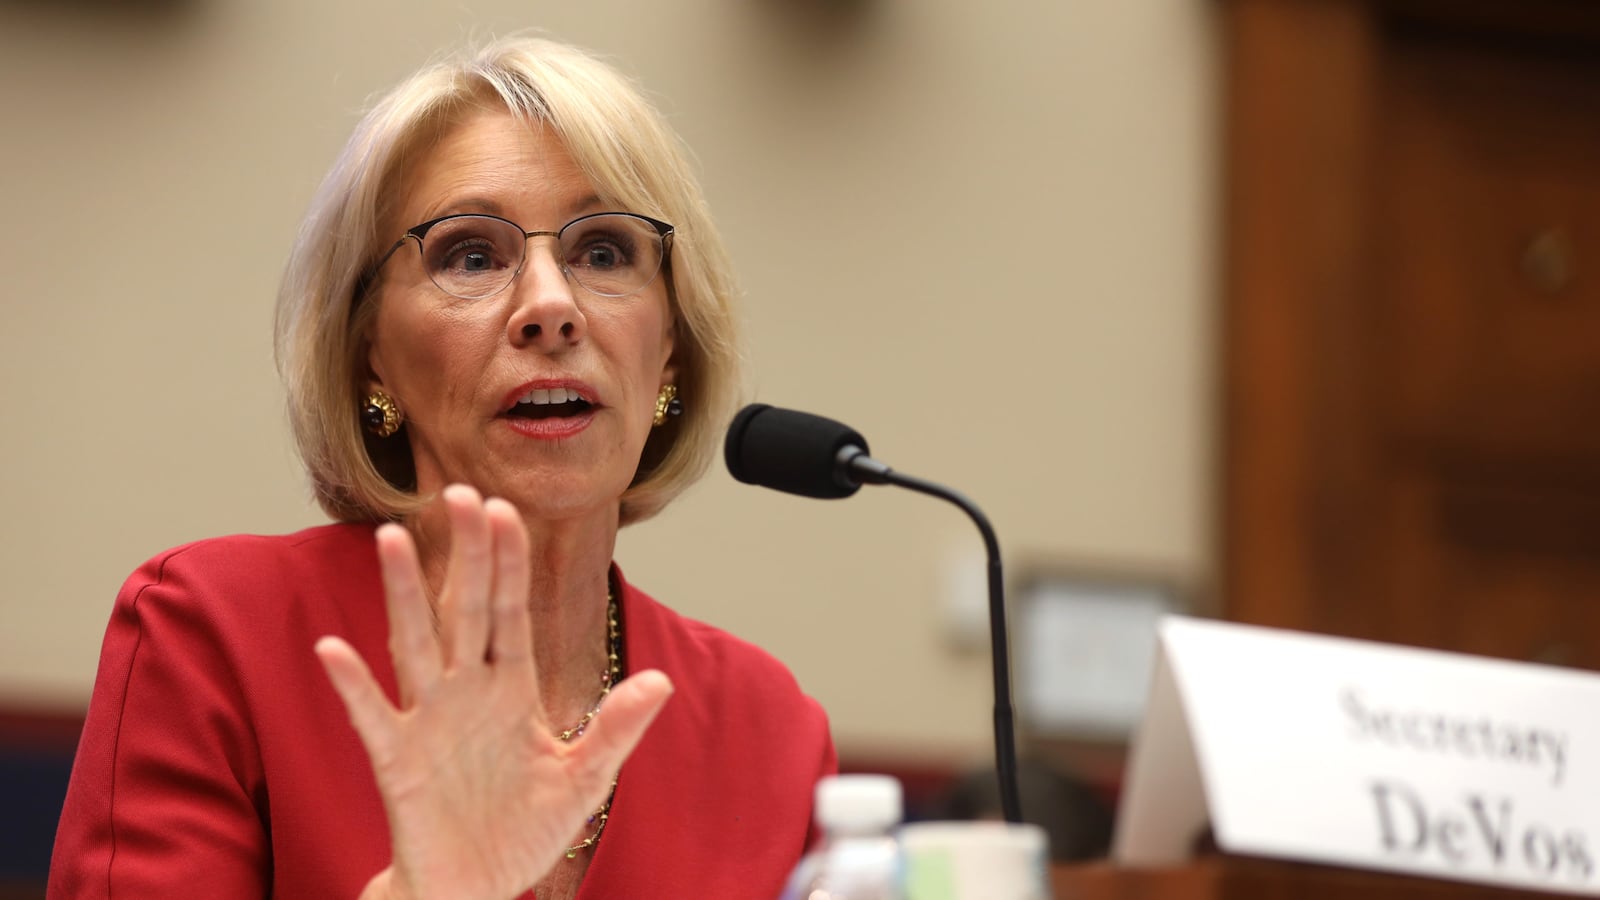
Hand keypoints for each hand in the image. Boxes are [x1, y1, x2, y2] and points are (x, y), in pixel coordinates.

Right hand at [315, 485, 673, 899]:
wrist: (477, 891)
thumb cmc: (524, 832)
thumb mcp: (585, 780)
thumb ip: (616, 730)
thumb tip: (660, 681)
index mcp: (511, 689)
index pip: (511, 611)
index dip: (509, 562)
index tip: (505, 509)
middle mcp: (466, 693)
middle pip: (465, 609)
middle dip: (464, 553)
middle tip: (458, 492)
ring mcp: (429, 721)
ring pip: (415, 643)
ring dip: (405, 594)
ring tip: (393, 539)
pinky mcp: (396, 761)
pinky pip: (372, 715)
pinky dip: (353, 684)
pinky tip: (334, 648)